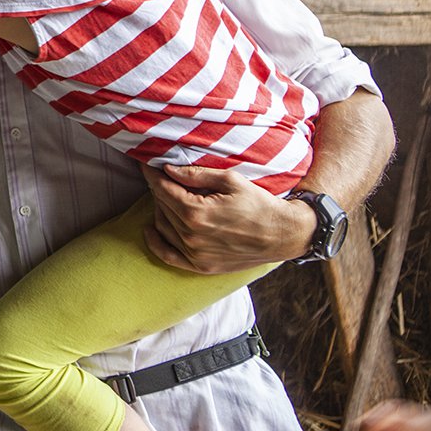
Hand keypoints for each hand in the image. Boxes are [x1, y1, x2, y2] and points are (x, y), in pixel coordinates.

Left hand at [141, 163, 312, 273]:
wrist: (284, 234)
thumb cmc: (260, 204)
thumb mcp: (230, 181)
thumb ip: (195, 175)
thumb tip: (168, 169)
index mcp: (196, 212)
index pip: (162, 189)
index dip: (152, 174)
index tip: (146, 164)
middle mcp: (191, 235)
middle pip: (161, 206)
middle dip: (159, 188)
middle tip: (162, 176)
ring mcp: (195, 254)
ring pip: (162, 226)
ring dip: (159, 209)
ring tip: (166, 196)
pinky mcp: (201, 266)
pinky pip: (167, 255)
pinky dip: (155, 242)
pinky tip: (150, 229)